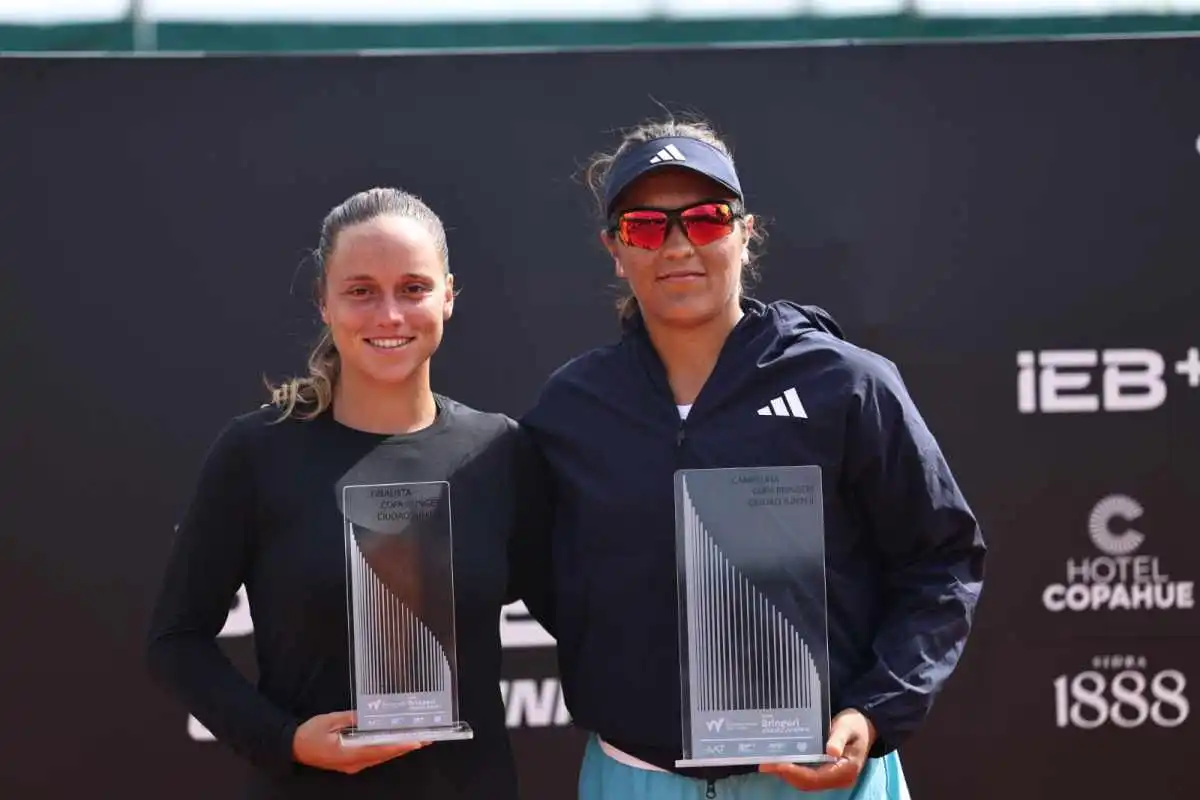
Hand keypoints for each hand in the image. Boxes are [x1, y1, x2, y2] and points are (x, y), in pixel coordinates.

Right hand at [291, 710, 428, 774]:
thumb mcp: (329, 720)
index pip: (379, 750)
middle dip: (405, 747)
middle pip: (384, 755)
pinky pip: (373, 757)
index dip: (399, 746)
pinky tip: (396, 743)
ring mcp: (352, 765)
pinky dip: (386, 750)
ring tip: (416, 740)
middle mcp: (354, 762)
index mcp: (348, 753)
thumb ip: (350, 718)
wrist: (293, 747)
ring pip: (380, 757)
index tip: (416, 741)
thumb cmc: (309, 733)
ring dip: (398, 749)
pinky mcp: (350, 763)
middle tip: (426, 739)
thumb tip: (368, 714)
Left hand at [759, 709, 874, 791]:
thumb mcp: (848, 727)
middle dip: (785, 774)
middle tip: (765, 764)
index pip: (816, 777)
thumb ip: (838, 738)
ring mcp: (832, 777)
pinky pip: (807, 776)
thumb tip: (831, 751)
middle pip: (807, 783)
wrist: (865, 726)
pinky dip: (793, 770)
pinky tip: (780, 761)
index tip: (778, 764)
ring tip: (768, 763)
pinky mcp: (826, 773)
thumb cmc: (855, 725)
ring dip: (786, 774)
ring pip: (805, 782)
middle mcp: (838, 779)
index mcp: (845, 771)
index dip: (795, 772)